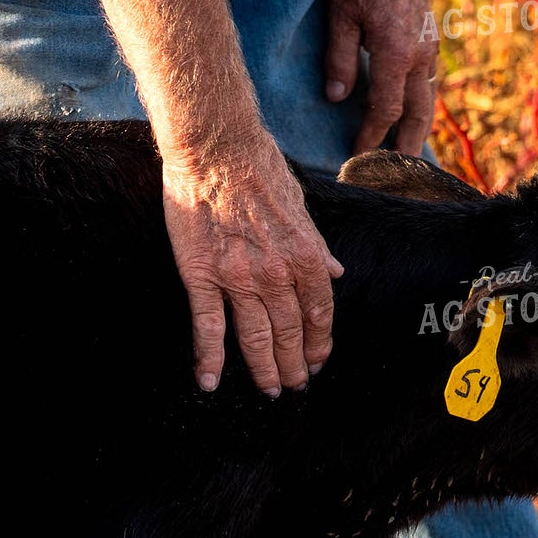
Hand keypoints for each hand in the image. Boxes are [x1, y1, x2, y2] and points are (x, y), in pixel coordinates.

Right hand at [161, 126, 343, 398]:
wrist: (217, 147)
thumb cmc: (260, 167)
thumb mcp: (301, 204)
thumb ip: (316, 245)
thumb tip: (335, 271)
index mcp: (305, 254)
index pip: (319, 311)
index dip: (319, 341)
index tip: (317, 359)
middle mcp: (277, 272)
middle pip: (289, 331)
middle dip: (294, 364)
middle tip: (294, 385)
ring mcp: (238, 276)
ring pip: (255, 337)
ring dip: (263, 369)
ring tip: (268, 390)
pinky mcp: (202, 274)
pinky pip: (208, 325)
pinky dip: (209, 358)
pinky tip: (210, 381)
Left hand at [324, 0, 437, 154]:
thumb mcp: (340, 14)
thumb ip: (339, 60)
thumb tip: (335, 99)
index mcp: (396, 51)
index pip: (385, 109)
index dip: (370, 136)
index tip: (355, 155)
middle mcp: (420, 54)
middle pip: (417, 114)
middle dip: (406, 147)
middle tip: (394, 174)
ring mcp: (430, 46)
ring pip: (428, 99)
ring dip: (417, 128)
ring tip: (404, 152)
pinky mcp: (431, 38)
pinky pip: (428, 82)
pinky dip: (420, 104)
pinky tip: (408, 112)